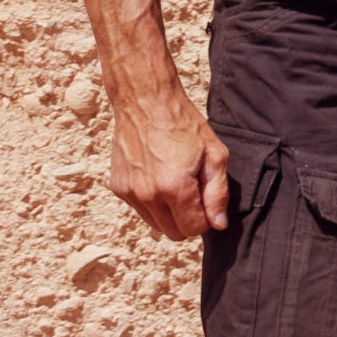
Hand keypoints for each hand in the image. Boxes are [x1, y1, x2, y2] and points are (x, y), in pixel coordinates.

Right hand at [108, 89, 233, 239]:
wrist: (145, 103)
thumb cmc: (185, 125)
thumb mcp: (215, 155)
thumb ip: (217, 194)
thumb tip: (218, 225)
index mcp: (174, 188)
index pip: (193, 229)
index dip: (206, 219)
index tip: (207, 201)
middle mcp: (147, 195)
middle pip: (173, 233)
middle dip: (188, 220)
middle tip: (194, 193)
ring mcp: (129, 192)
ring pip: (155, 225)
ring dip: (169, 214)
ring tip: (176, 184)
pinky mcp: (118, 187)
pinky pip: (140, 210)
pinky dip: (152, 202)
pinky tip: (158, 178)